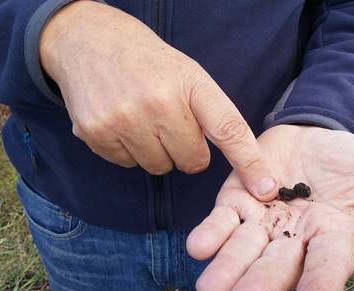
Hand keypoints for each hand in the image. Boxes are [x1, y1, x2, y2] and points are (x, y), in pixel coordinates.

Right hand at [39, 1, 277, 199]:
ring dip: (156, 152)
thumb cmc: (147, 62)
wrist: (87, 41)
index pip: (229, 129)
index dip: (249, 162)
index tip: (266, 187)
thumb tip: (239, 165)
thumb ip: (210, 114)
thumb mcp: (187, 73)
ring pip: (159, 167)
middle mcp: (159, 102)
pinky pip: (127, 165)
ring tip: (142, 118)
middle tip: (171, 122)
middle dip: (186, 151)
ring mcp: (125, 119)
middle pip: (192, 162)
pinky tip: (121, 122)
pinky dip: (128, 150)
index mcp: (191, 83)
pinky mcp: (96, 133)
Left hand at [186, 125, 353, 290]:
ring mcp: (261, 225)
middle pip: (278, 269)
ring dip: (227, 270)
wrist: (313, 138)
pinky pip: (220, 224)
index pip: (329, 267)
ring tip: (212, 289)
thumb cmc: (351, 163)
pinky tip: (199, 244)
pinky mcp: (234, 203)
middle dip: (263, 286)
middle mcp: (294, 241)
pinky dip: (210, 235)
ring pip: (242, 254)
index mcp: (332, 238)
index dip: (323, 284)